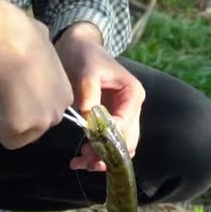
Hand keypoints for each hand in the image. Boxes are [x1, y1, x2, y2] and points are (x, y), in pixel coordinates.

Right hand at [0, 16, 72, 149]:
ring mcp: (37, 123)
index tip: (9, 84)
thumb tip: (38, 35)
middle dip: (9, 114)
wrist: (3, 41)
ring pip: (11, 135)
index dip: (21, 101)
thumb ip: (41, 51)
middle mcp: (56, 113)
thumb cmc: (18, 35)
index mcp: (64, 96)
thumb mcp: (41, 41)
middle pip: (29, 128)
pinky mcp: (17, 128)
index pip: (41, 112)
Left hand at [55, 22, 144, 170]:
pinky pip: (109, 143)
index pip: (124, 123)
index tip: (88, 141)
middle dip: (107, 154)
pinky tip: (80, 159)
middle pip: (127, 141)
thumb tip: (90, 119)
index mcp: (133, 94)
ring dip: (102, 158)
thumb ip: (90, 94)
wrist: (78, 48)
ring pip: (119, 147)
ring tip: (80, 162)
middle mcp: (132, 108)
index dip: (107, 137)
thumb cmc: (85, 56)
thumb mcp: (87, 72)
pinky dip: (97, 154)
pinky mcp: (110, 121)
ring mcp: (123, 116)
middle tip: (86, 161)